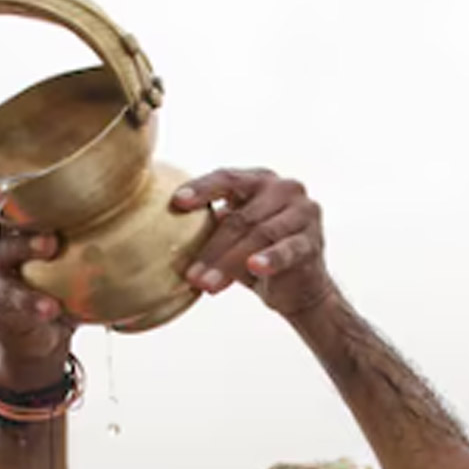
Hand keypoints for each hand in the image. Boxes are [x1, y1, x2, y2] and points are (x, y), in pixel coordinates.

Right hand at [0, 114, 72, 377]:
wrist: (42, 330)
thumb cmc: (61, 270)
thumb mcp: (72, 231)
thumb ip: (87, 199)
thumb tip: (130, 150)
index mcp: (11, 212)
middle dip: (1, 191)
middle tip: (18, 179)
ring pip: (3, 252)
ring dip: (23, 245)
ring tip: (48, 244)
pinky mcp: (3, 303)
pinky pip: (17, 300)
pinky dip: (33, 302)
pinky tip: (49, 306)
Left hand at [172, 169, 334, 316]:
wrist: (300, 289)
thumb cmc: (257, 256)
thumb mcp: (232, 236)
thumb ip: (210, 225)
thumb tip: (156, 226)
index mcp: (259, 181)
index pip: (227, 179)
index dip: (202, 189)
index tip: (177, 203)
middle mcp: (284, 189)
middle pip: (241, 217)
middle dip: (212, 249)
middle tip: (191, 275)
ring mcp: (303, 213)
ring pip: (259, 235)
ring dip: (230, 262)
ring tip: (207, 285)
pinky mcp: (312, 240)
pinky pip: (288, 249)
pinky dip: (270, 259)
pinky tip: (256, 267)